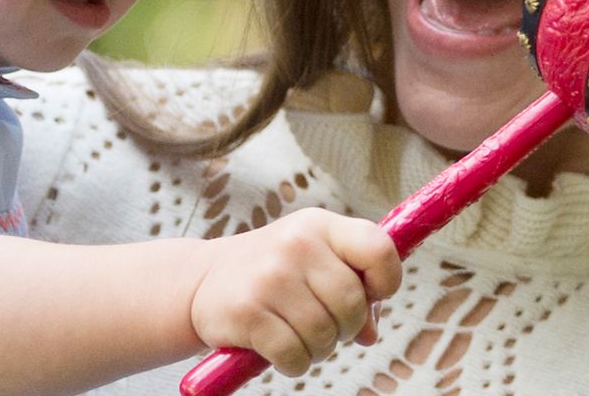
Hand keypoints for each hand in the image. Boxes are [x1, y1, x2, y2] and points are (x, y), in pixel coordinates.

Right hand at [187, 209, 402, 375]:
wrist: (202, 282)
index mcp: (320, 225)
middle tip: (327, 328)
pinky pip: (294, 355)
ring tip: (298, 337)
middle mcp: (296, 244)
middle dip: (346, 327)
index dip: (385, 280)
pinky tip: (280, 351)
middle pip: (352, 303)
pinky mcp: (247, 312)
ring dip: (319, 349)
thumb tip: (370, 334)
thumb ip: (352, 290)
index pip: (378, 247)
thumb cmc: (274, 275)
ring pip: (324, 334)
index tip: (370, 295)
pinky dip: (294, 363)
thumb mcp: (313, 264)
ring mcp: (270, 277)